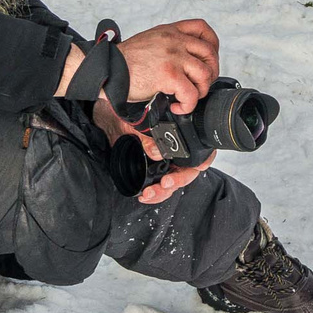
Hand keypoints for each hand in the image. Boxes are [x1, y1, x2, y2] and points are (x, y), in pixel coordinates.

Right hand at [57, 19, 220, 107]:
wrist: (106, 71)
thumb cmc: (123, 62)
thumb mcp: (149, 42)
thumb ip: (167, 45)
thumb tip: (184, 63)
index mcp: (169, 31)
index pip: (202, 28)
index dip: (212, 44)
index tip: (210, 58)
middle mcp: (174, 41)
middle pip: (210, 53)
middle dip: (210, 72)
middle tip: (199, 85)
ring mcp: (173, 56)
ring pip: (205, 74)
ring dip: (200, 90)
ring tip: (186, 97)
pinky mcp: (169, 75)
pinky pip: (191, 93)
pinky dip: (187, 104)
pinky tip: (176, 106)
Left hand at [87, 95, 213, 202]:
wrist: (110, 119)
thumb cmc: (128, 116)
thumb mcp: (138, 125)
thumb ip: (149, 138)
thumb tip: (158, 152)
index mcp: (180, 137)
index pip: (200, 151)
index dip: (202, 161)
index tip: (194, 168)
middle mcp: (176, 153)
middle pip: (187, 172)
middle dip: (178, 180)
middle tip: (166, 183)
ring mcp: (165, 164)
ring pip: (173, 183)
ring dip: (163, 191)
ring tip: (150, 193)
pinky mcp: (153, 173)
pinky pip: (160, 187)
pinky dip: (155, 193)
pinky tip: (145, 196)